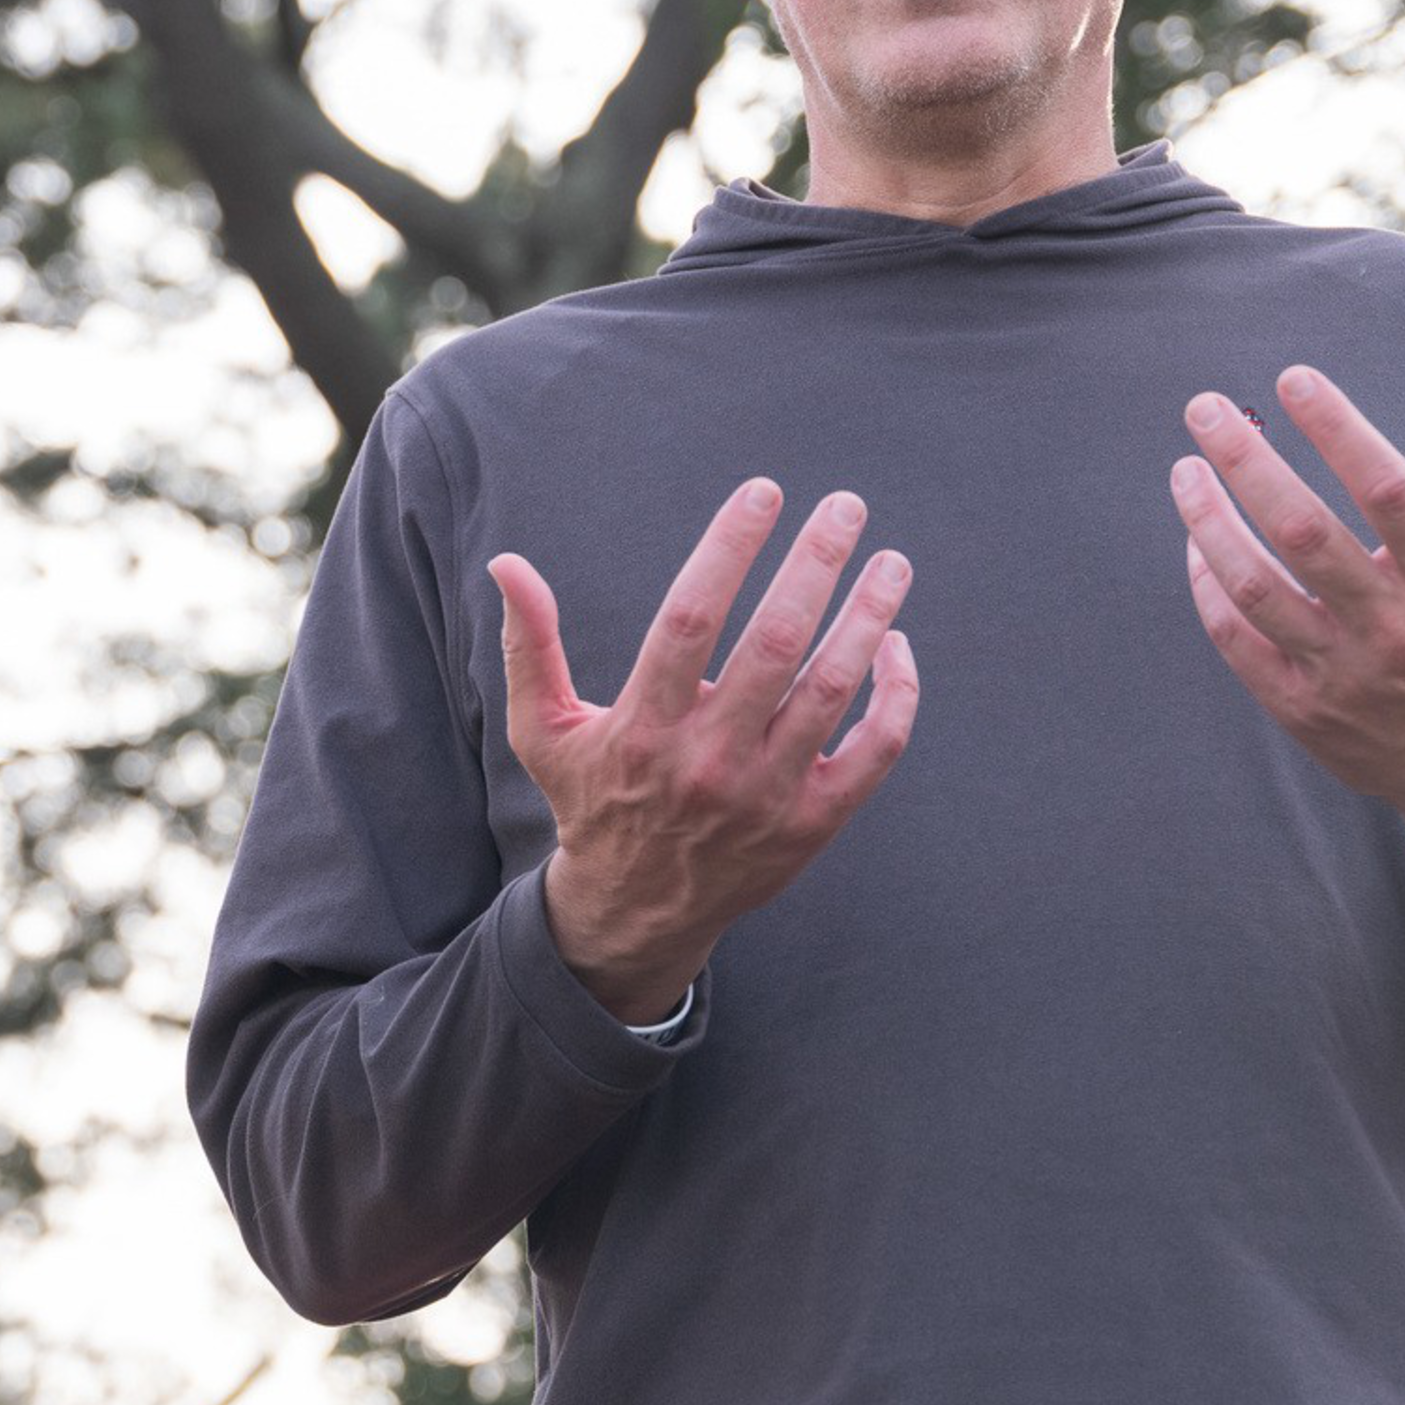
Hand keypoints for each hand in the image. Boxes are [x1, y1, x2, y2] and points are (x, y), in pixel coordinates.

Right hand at [490, 482, 920, 1022]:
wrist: (637, 912)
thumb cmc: (593, 800)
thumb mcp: (544, 731)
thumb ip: (530, 645)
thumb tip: (507, 563)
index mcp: (643, 728)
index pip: (689, 618)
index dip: (728, 548)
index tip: (762, 492)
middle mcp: (708, 760)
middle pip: (773, 644)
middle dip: (815, 564)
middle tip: (845, 506)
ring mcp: (767, 794)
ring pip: (832, 689)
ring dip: (869, 617)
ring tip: (891, 563)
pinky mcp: (813, 823)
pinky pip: (875, 751)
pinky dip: (896, 696)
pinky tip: (895, 644)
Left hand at [1170, 366, 1404, 888]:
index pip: (1389, 490)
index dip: (1339, 430)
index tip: (1293, 381)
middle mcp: (1394, 628)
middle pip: (1303, 532)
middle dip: (1247, 462)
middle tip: (1203, 409)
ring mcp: (1342, 672)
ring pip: (1255, 586)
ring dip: (1208, 523)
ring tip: (1184, 471)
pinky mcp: (1302, 710)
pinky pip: (1237, 642)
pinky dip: (1208, 590)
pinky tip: (1196, 545)